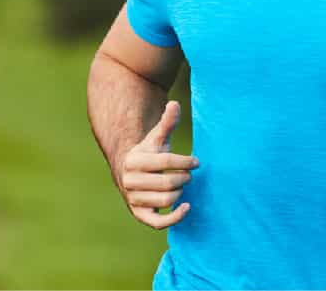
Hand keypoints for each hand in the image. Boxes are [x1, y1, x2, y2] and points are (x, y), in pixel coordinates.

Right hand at [117, 100, 197, 228]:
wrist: (129, 173)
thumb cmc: (148, 154)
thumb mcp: (156, 138)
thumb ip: (166, 123)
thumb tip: (175, 103)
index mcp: (134, 160)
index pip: (165, 161)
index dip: (185, 161)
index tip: (196, 162)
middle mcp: (130, 181)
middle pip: (168, 183)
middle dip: (184, 178)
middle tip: (189, 175)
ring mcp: (133, 199)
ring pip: (166, 200)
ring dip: (180, 193)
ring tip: (182, 186)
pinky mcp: (139, 214)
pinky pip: (158, 222)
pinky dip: (175, 217)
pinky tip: (187, 207)